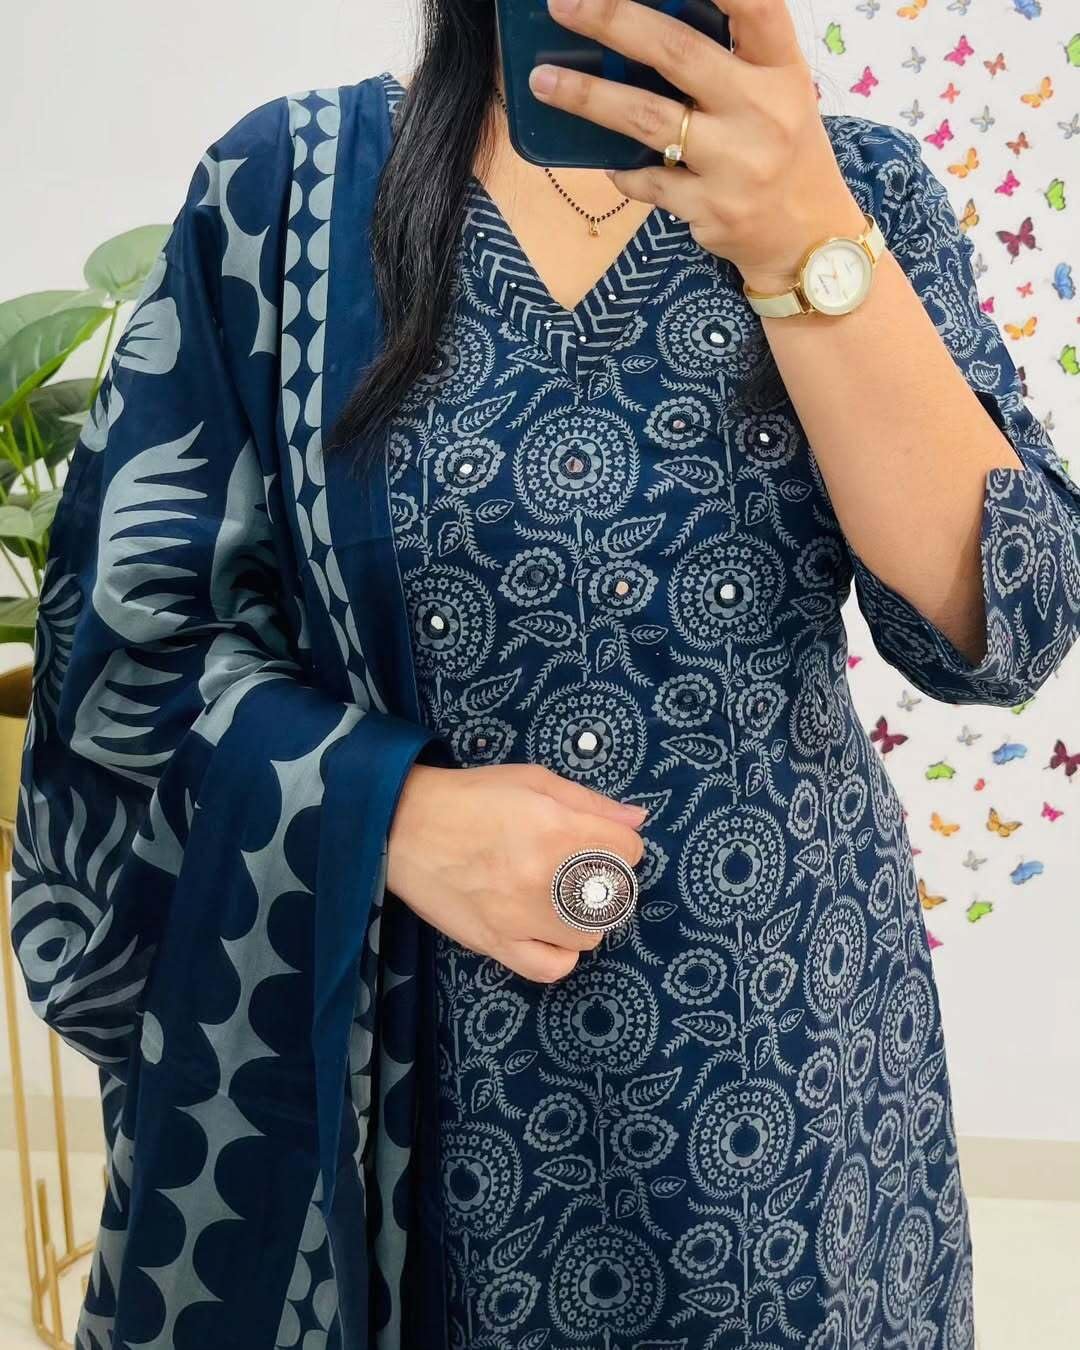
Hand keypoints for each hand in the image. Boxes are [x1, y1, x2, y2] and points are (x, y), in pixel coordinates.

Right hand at [386, 762, 649, 982]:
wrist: (403, 824)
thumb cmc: (472, 796)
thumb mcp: (535, 781)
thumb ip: (591, 802)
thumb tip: (637, 820)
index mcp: (560, 830)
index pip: (630, 852)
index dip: (619, 843)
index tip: (600, 841)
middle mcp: (547, 878)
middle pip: (615, 897)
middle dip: (606, 880)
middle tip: (578, 867)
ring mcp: (522, 917)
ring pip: (590, 936)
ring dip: (584, 917)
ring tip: (560, 898)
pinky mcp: (497, 944)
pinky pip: (552, 968)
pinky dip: (559, 953)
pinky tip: (547, 931)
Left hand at [528, 0, 866, 292]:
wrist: (807, 239)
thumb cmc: (782, 152)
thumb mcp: (776, 96)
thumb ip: (731, 60)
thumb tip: (641, 29)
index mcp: (782, 71)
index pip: (755, 7)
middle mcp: (763, 111)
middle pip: (677, 53)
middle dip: (613, 21)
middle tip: (564, 3)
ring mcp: (735, 163)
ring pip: (648, 118)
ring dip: (588, 97)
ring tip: (543, 82)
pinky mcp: (710, 208)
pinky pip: (647, 181)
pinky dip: (623, 171)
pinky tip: (608, 164)